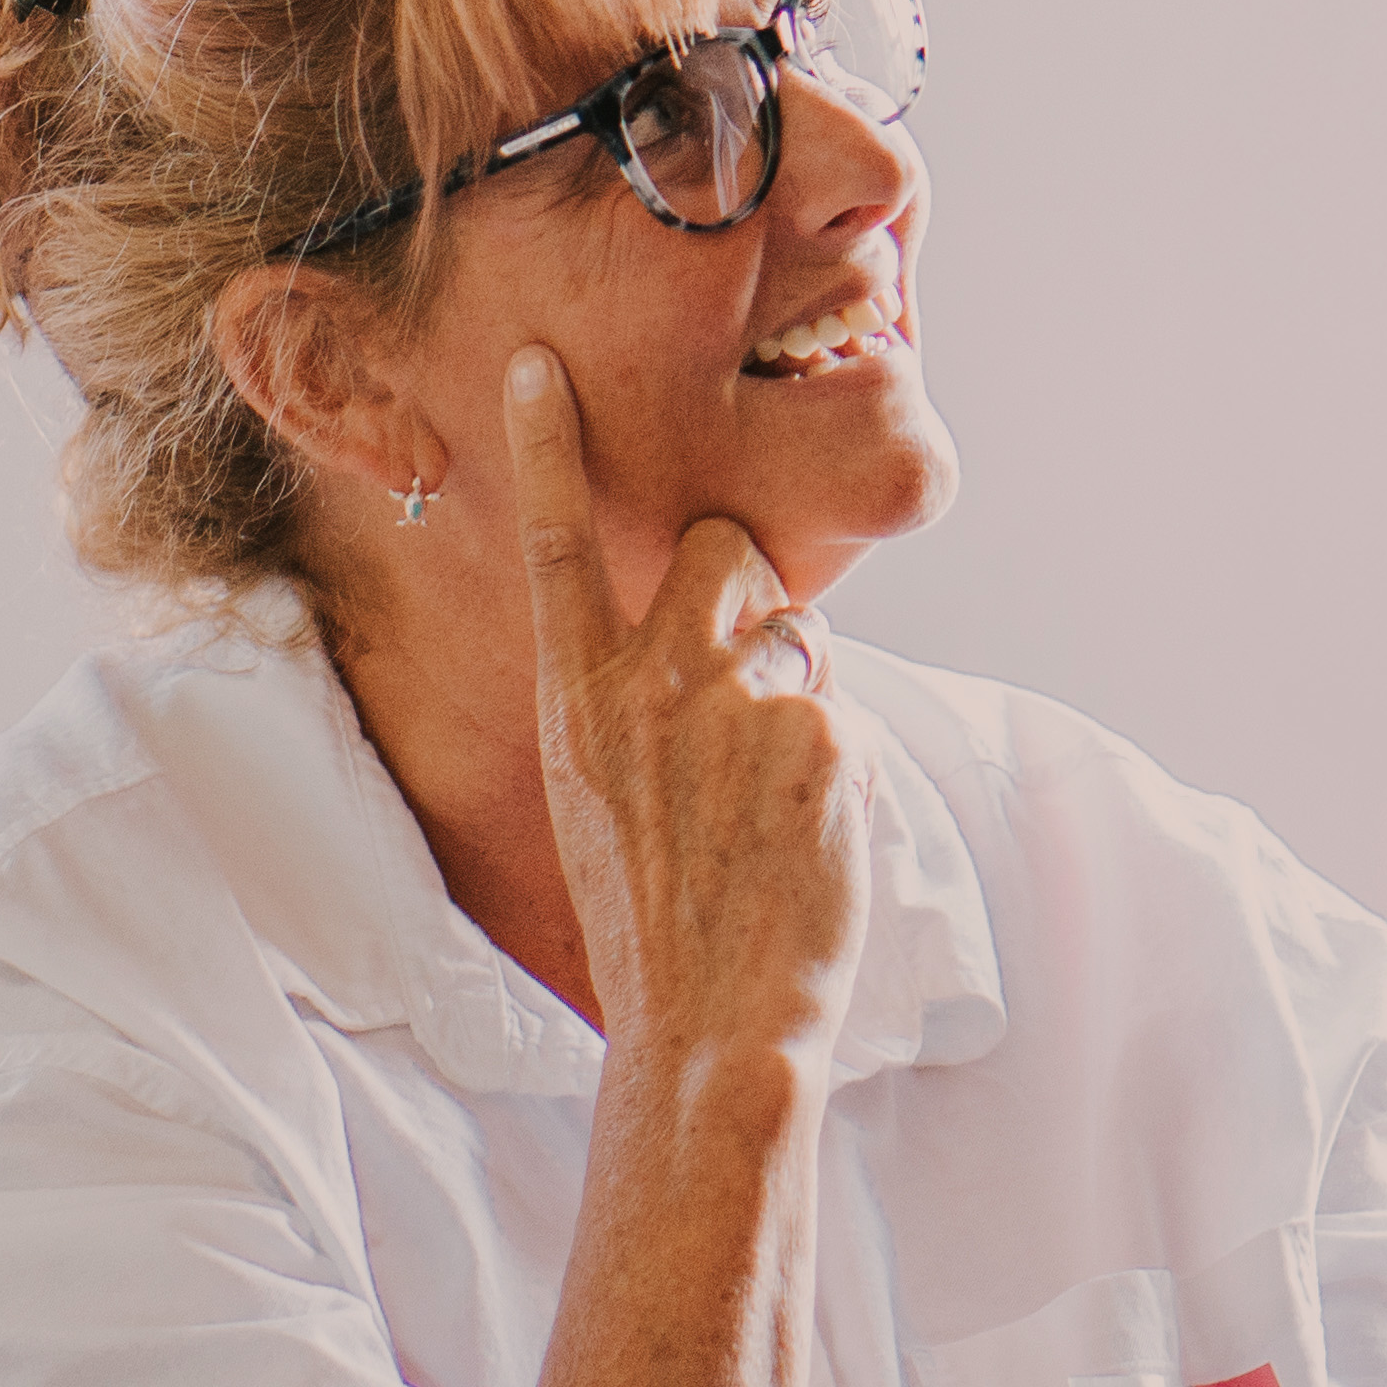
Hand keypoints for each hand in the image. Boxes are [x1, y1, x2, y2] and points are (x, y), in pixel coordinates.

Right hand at [504, 351, 872, 1067]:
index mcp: (578, 700)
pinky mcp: (826, 733)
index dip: (549, 448)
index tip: (542, 364)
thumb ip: (634, 699)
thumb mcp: (597, 793)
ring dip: (796, 686)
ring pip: (799, 632)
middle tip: (742, 684)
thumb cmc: (652, 918)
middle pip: (727, 550)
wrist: (711, 1022)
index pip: (559, 545)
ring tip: (766, 800)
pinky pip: (844, 710)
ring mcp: (743, 703)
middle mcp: (653, 684)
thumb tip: (704, 639)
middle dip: (748, 589)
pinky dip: (835, 762)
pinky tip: (805, 835)